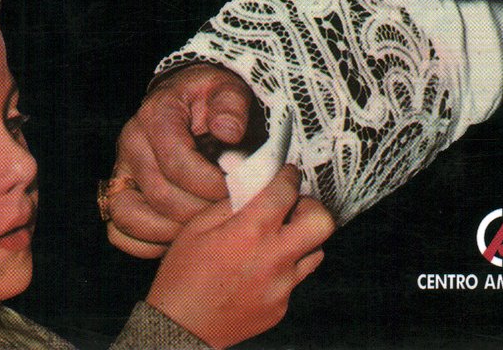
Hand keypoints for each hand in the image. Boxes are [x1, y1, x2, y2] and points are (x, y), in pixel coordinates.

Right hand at [107, 65, 254, 257]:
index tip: (236, 191)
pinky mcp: (118, 193)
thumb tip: (228, 132)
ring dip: (172, 233)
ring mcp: (120, 170)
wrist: (191, 101)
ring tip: (205, 228)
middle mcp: (131, 142)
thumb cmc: (212, 100)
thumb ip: (231, 107)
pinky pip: (119, 232)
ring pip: (131, 217)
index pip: (176, 162)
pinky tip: (180, 238)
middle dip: (199, 213)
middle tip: (228, 215)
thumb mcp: (228, 90)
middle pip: (159, 195)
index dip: (209, 184)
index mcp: (157, 115)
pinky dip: (147, 244)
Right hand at [146, 165, 333, 348]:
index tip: (287, 173)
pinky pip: (296, 278)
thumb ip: (232, 201)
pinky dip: (284, 267)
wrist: (180, 329)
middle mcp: (273, 259)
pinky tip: (259, 268)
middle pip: (322, 222)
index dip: (288, 175)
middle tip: (293, 207)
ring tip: (276, 239)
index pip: (287, 190)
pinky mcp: (281, 307)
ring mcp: (281, 287)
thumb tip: (254, 183)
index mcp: (250, 232)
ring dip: (301, 238)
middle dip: (311, 207)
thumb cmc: (183, 277)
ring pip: (315, 251)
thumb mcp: (198, 226)